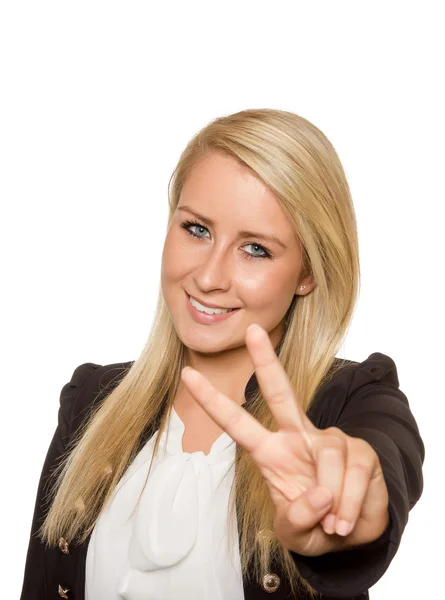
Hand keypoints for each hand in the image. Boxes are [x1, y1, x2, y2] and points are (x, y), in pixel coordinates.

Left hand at [180, 323, 389, 556]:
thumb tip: (320, 493)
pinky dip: (350, 504)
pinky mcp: (361, 450)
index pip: (238, 422)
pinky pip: (354, 470)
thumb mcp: (295, 535)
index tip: (187, 375)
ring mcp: (330, 440)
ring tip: (334, 526)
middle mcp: (299, 437)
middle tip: (253, 330)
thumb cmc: (316, 529)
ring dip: (332, 498)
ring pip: (328, 455)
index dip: (213, 401)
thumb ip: (296, 519)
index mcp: (272, 453)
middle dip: (266, 360)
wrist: (355, 538)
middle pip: (281, 392)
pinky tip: (347, 520)